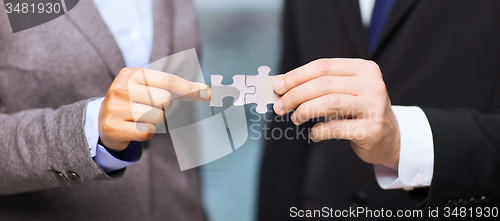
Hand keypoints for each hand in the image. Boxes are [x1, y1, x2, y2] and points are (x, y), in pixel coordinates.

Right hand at [98, 68, 209, 150]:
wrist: (104, 121)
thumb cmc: (136, 102)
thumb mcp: (151, 88)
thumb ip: (178, 88)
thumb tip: (207, 91)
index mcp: (131, 73)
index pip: (168, 80)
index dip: (188, 88)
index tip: (206, 94)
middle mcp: (121, 87)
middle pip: (165, 100)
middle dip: (165, 107)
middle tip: (152, 107)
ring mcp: (115, 107)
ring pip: (157, 117)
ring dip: (155, 120)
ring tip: (141, 117)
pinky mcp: (113, 127)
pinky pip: (147, 131)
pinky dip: (147, 132)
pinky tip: (135, 127)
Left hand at [273, 59, 399, 168]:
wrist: (390, 137)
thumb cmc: (360, 111)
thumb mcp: (347, 91)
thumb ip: (321, 86)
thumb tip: (284, 87)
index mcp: (364, 68)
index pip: (323, 66)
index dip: (296, 76)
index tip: (278, 86)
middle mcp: (371, 84)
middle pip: (323, 84)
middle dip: (295, 95)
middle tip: (280, 106)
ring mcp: (374, 106)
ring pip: (329, 103)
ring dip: (304, 111)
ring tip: (295, 118)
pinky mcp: (372, 129)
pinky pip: (336, 128)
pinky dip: (319, 131)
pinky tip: (314, 134)